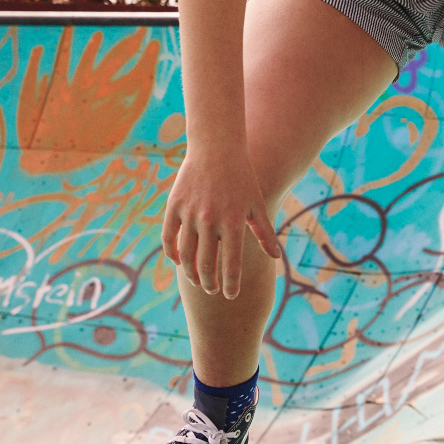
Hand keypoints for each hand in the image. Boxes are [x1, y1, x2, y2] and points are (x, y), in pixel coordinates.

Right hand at [161, 151, 280, 299]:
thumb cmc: (242, 177)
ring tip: (197, 280)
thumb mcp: (256, 203)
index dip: (230, 285)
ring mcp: (189, 213)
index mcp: (233, 222)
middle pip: (205, 264)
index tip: (230, 296)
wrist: (216, 147)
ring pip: (185, 255)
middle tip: (213, 290)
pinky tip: (178, 261)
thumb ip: (265, 232)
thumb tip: (275, 258)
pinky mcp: (174, 205)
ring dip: (190, 273)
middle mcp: (210, 220)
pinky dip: (172, 253)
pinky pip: (168, 237)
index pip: (230, 265)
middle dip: (210, 283)